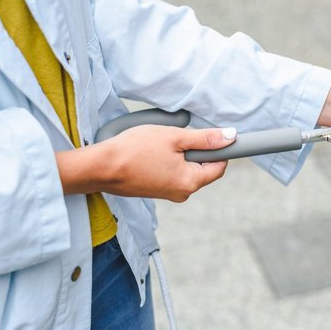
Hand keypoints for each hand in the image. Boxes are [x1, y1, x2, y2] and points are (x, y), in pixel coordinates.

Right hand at [56, 125, 235, 201]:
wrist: (99, 167)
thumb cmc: (134, 150)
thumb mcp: (175, 137)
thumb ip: (205, 139)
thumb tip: (230, 137)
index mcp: (191, 183)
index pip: (219, 166)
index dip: (219, 148)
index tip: (210, 136)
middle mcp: (182, 193)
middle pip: (202, 167)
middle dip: (194, 150)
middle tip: (175, 138)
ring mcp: (168, 193)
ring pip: (186, 168)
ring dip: (179, 154)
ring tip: (158, 144)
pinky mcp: (156, 190)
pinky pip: (171, 172)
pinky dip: (166, 160)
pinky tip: (150, 152)